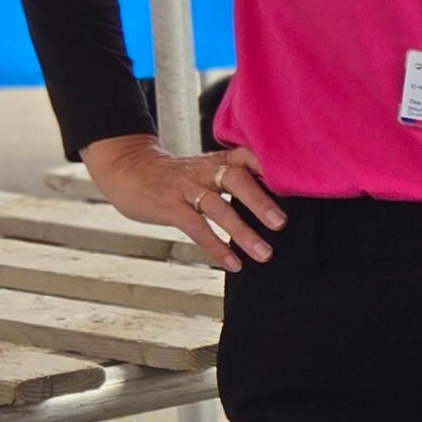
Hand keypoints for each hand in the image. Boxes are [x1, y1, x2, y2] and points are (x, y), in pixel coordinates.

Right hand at [79, 133, 284, 271]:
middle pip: (236, 179)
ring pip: (217, 207)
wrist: (126, 169)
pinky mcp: (169, 206)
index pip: (247, 157)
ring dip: (242, 232)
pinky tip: (233, 263)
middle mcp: (204, 171)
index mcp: (217, 161)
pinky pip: (196, 227)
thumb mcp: (205, 169)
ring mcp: (185, 188)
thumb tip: (275, 201)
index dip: (269, 168)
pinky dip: (216, 246)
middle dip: (260, 201)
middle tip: (281, 224)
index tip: (295, 185)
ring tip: (264, 254)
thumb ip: (234, 179)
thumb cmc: (175, 175)